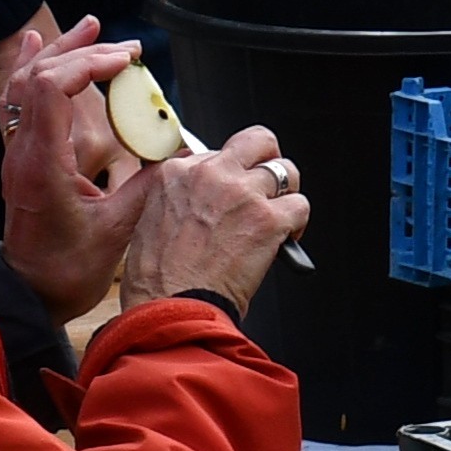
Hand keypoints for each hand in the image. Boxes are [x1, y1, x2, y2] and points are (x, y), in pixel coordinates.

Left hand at [0, 17, 147, 317]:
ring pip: (25, 82)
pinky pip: (18, 100)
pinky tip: (42, 43)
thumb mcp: (117, 231)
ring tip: (92, 25)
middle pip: (41, 76)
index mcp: (43, 165)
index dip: (88, 64)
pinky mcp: (22, 157)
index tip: (126, 61)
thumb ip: (149, 186)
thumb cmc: (65, 271)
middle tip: (129, 52)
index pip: (52, 89)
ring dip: (61, 52)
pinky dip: (32, 67)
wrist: (28, 295)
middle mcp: (24, 151)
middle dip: (86, 54)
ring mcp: (17, 152)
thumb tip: (180, 155)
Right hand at [118, 121, 312, 315]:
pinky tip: (285, 240)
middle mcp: (211, 174)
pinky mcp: (269, 219)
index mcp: (177, 173)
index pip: (216, 152)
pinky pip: (300, 206)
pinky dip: (297, 224)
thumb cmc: (158, 280)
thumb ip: (180, 199)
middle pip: (257, 141)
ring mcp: (243, 194)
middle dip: (267, 158)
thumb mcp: (150, 222)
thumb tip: (204, 202)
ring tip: (279, 215)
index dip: (229, 174)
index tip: (232, 190)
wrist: (171, 309)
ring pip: (285, 172)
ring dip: (285, 194)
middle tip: (269, 184)